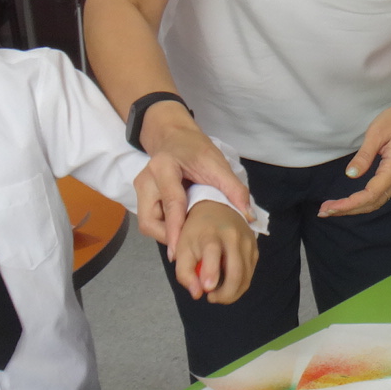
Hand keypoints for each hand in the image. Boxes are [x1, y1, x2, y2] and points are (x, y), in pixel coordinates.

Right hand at [132, 102, 252, 252]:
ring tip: (190, 233)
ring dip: (168, 233)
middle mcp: (146, 179)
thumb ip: (233, 188)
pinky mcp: (141, 197)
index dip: (176, 229)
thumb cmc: (195, 149)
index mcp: (164, 167)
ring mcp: (141, 189)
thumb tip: (249, 215)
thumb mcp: (217, 164)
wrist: (175, 137)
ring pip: (148, 224)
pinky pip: (151, 220)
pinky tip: (183, 225)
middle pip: (150, 221)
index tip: (180, 252)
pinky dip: (167, 227)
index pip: (171, 203)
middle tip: (192, 242)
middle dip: (170, 236)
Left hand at [173, 201, 257, 302]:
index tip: (206, 290)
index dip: (211, 273)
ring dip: (233, 292)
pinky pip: (250, 273)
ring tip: (218, 294)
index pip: (213, 254)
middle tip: (211, 298)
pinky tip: (227, 283)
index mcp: (211, 234)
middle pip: (236, 272)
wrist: (216, 207)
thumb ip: (184, 272)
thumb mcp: (182, 248)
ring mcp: (247, 243)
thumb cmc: (195, 230)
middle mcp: (233, 237)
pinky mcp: (255, 248)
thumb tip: (197, 294)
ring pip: (245, 277)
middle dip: (225, 293)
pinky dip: (240, 284)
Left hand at [318, 101, 390, 216]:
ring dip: (354, 208)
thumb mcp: (376, 132)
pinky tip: (349, 202)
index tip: (331, 207)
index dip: (350, 204)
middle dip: (348, 209)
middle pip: (372, 203)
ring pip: (376, 202)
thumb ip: (364, 155)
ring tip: (332, 209)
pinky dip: (362, 202)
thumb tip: (350, 174)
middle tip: (323, 211)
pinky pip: (379, 196)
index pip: (371, 194)